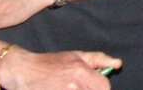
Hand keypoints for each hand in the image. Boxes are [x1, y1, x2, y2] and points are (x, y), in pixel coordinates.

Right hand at [0, 47, 120, 89]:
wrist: (23, 70)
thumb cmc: (51, 63)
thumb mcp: (76, 56)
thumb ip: (99, 60)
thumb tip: (118, 64)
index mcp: (81, 72)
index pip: (104, 87)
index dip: (102, 88)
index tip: (96, 87)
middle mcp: (74, 85)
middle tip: (82, 87)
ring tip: (70, 86)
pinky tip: (61, 89)